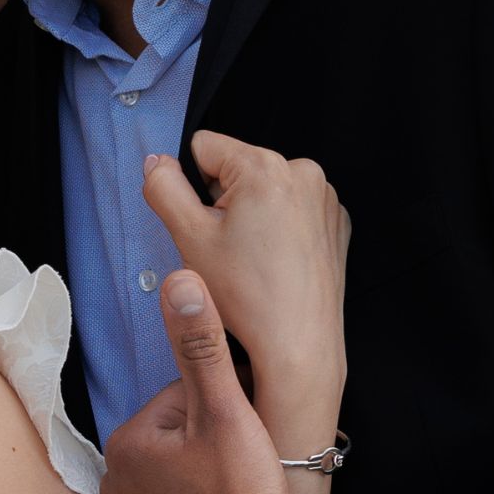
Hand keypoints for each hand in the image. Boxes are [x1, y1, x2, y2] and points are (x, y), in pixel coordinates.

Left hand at [102, 269, 318, 493]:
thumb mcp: (229, 415)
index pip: (186, 397)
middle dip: (216, 448)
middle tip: (249, 478)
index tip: (249, 442)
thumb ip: (202, 346)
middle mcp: (114, 487)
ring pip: (181, 483)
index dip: (228, 410)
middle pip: (181, 440)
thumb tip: (179, 279)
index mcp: (127, 443)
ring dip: (210, 487)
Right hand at [142, 132, 349, 444]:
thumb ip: (163, 187)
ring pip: (265, 190)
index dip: (193, 187)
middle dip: (226, 202)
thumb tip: (157, 162)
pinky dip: (281, 228)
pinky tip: (277, 263)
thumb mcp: (189, 238)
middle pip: (237, 169)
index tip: (208, 227)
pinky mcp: (336, 222)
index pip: (204, 147)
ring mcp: (325, 198)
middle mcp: (304, 172)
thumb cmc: (247, 298)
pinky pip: (293, 209)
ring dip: (254, 215)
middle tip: (232, 250)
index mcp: (265, 167)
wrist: (298, 346)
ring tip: (256, 260)